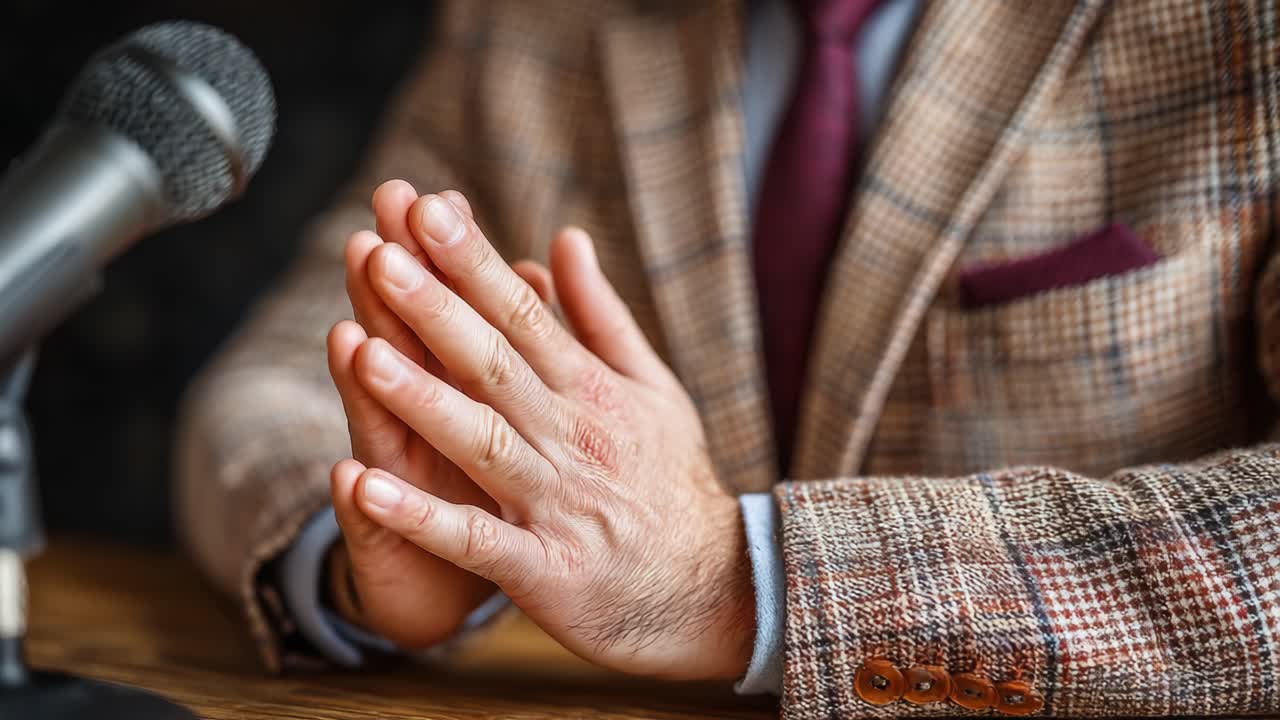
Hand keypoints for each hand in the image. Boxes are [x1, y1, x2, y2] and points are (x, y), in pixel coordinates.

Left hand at [330, 190, 754, 679]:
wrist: (716, 588)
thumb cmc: (672, 481)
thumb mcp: (651, 387)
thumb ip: (599, 315)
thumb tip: (564, 238)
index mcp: (591, 390)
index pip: (522, 314)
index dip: (471, 262)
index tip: (425, 208)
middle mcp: (571, 436)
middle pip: (493, 365)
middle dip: (435, 310)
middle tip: (380, 256)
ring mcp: (554, 502)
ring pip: (479, 442)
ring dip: (421, 399)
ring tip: (362, 355)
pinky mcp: (542, 568)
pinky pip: (474, 539)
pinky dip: (421, 516)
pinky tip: (364, 488)